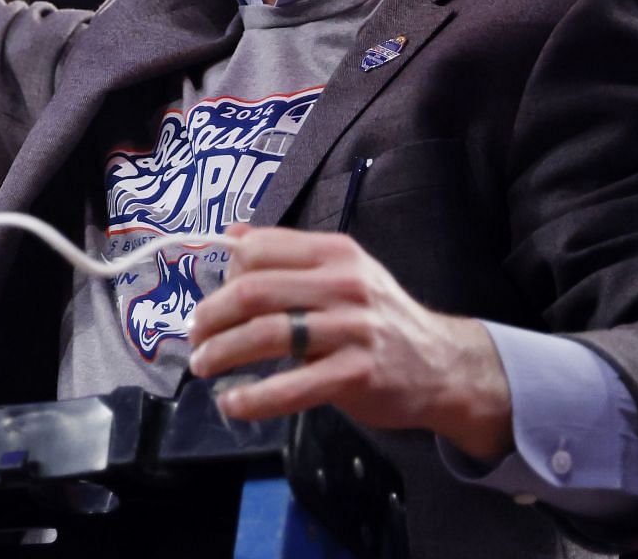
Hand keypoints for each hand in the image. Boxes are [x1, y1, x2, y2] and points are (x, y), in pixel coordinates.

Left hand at [186, 224, 514, 461]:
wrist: (442, 364)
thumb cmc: (378, 317)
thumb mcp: (341, 271)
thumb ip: (288, 256)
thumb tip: (230, 235)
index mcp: (334, 252)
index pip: (258, 249)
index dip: (223, 274)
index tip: (211, 299)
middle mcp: (343, 284)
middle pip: (253, 290)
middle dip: (212, 315)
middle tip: (196, 337)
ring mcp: (352, 329)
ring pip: (266, 334)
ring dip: (222, 352)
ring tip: (204, 365)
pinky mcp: (357, 374)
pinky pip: (293, 386)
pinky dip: (254, 398)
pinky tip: (233, 403)